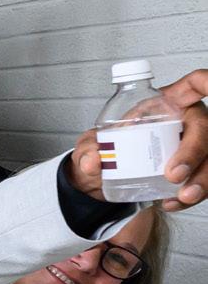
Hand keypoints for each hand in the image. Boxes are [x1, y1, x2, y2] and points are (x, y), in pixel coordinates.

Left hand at [70, 69, 207, 207]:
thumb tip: (94, 161)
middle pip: (205, 128)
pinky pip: (205, 178)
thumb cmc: (107, 151)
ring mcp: (195, 145)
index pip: (192, 85)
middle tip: (173, 175)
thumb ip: (87, 150)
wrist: (106, 179)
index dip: (205, 82)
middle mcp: (187, 122)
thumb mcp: (91, 146)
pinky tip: (175, 201)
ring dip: (203, 178)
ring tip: (183, 196)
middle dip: (194, 152)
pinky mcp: (196, 168)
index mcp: (167, 104)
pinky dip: (194, 193)